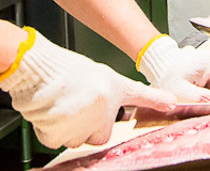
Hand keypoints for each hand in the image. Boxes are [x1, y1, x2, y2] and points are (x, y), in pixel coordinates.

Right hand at [0, 30, 175, 147]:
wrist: (37, 70)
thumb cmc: (58, 69)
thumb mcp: (91, 74)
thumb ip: (103, 94)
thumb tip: (101, 105)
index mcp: (111, 88)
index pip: (140, 95)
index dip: (157, 100)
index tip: (172, 103)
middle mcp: (103, 108)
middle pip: (100, 134)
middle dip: (88, 127)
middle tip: (75, 107)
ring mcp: (85, 124)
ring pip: (78, 139)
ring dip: (68, 129)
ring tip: (60, 105)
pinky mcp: (64, 135)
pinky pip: (57, 141)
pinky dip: (50, 131)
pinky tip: (49, 113)